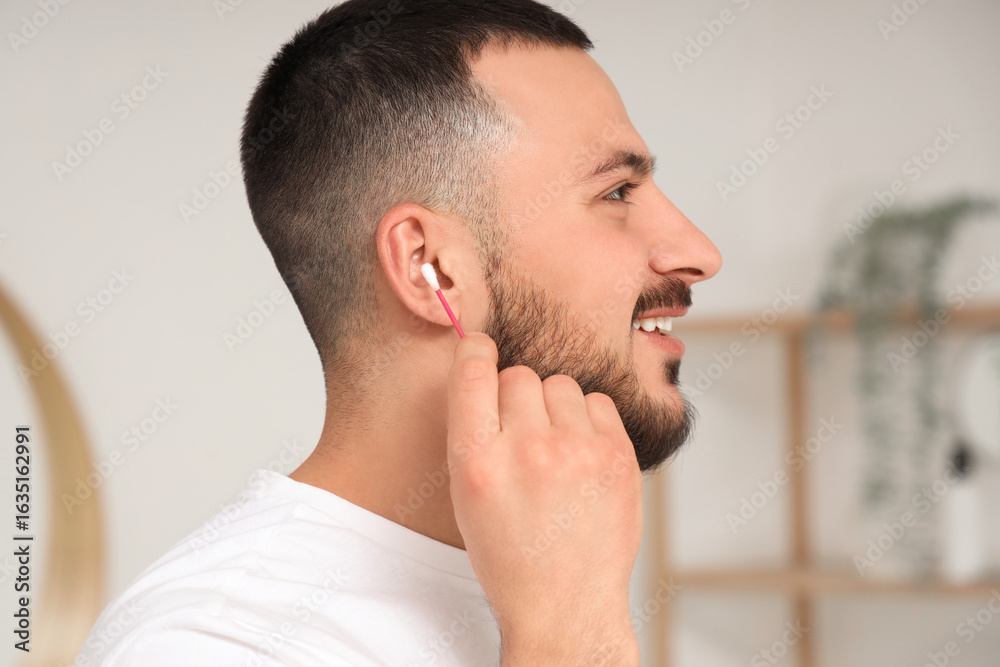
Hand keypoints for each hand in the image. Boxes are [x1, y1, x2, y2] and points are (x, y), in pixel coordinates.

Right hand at [447, 332, 641, 665]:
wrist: (565, 603)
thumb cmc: (510, 553)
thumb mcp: (466, 496)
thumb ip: (473, 432)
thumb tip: (483, 364)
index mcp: (478, 462)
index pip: (473, 371)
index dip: (476, 351)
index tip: (480, 348)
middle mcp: (527, 451)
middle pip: (519, 375)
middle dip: (517, 397)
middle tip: (522, 435)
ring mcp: (578, 452)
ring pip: (560, 384)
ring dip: (555, 408)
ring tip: (555, 451)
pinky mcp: (618, 456)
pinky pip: (598, 401)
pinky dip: (589, 421)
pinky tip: (582, 456)